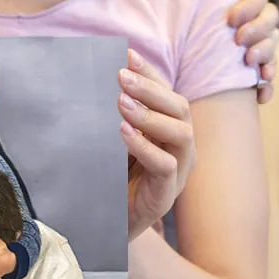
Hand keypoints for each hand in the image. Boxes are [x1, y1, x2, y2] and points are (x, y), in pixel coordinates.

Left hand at [118, 49, 194, 241]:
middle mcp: (181, 148)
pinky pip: (165, 165)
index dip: (151, 73)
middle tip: (120, 75)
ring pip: (180, 134)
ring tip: (121, 102)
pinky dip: (145, 145)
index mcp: (170, 131)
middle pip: (179, 108)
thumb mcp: (112, 142)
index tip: (128, 54)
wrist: (108, 224)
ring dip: (149, 114)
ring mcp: (178, 171)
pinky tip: (123, 132)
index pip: (167, 94)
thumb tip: (98, 81)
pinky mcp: (166, 193)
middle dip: (150, 88)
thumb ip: (114, 117)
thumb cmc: (111, 178)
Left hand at [173, 0, 278, 103]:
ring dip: (268, 58)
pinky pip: (263, 76)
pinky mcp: (236, 64)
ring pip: (271, 49)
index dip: (251, 8)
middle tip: (240, 44)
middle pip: (270, 24)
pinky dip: (266, 86)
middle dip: (261, 34)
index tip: (231, 20)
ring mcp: (244, 41)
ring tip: (252, 68)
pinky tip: (261, 96)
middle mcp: (247, 16)